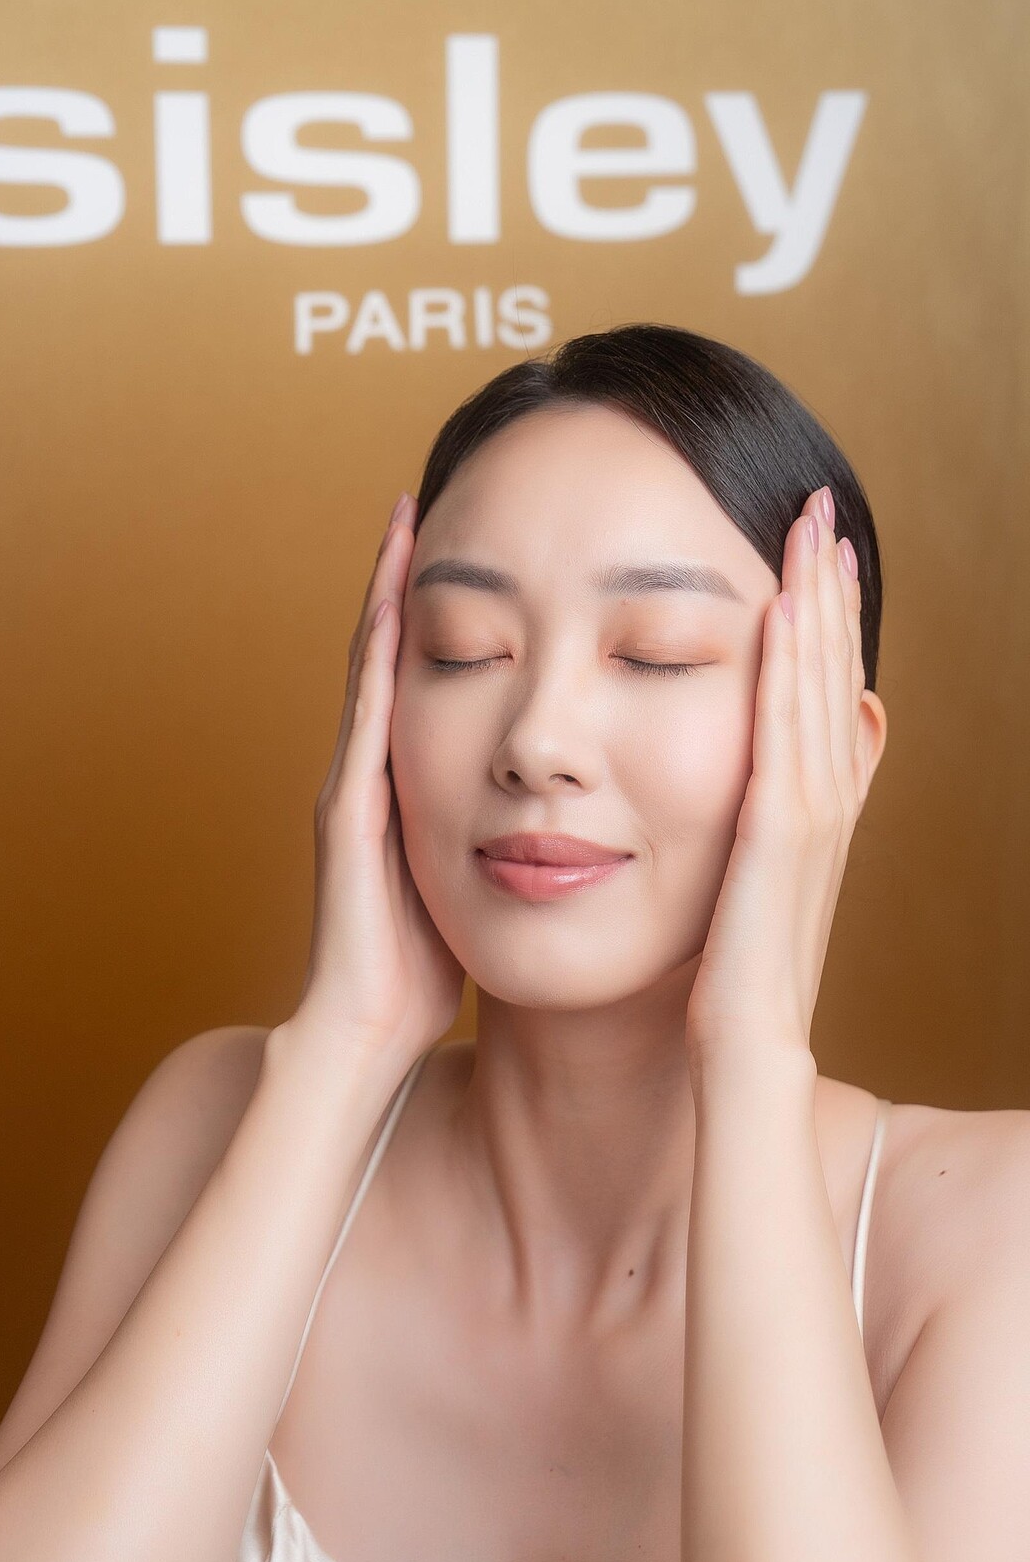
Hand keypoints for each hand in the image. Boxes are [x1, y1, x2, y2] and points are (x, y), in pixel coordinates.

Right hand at [289, 492, 464, 1095]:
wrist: (366, 1035)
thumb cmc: (423, 972)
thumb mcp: (468, 881)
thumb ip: (491, 833)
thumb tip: (551, 804)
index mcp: (410, 786)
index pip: (436, 677)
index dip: (449, 612)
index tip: (480, 544)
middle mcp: (374, 771)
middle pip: (397, 652)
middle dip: (414, 577)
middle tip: (438, 491)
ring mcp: (353, 781)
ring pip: (376, 663)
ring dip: (389, 587)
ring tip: (412, 511)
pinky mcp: (349, 802)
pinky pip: (369, 706)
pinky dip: (377, 643)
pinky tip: (393, 591)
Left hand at [685, 484, 867, 1075]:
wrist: (741, 1052)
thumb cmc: (731, 976)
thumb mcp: (749, 880)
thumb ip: (761, 819)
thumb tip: (761, 775)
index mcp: (811, 805)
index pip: (820, 690)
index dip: (823, 618)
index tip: (815, 549)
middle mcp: (823, 800)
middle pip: (830, 672)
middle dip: (826, 588)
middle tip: (818, 509)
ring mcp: (807, 817)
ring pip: (814, 687)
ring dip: (815, 605)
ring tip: (809, 531)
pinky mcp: (775, 837)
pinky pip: (783, 733)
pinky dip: (787, 669)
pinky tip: (780, 609)